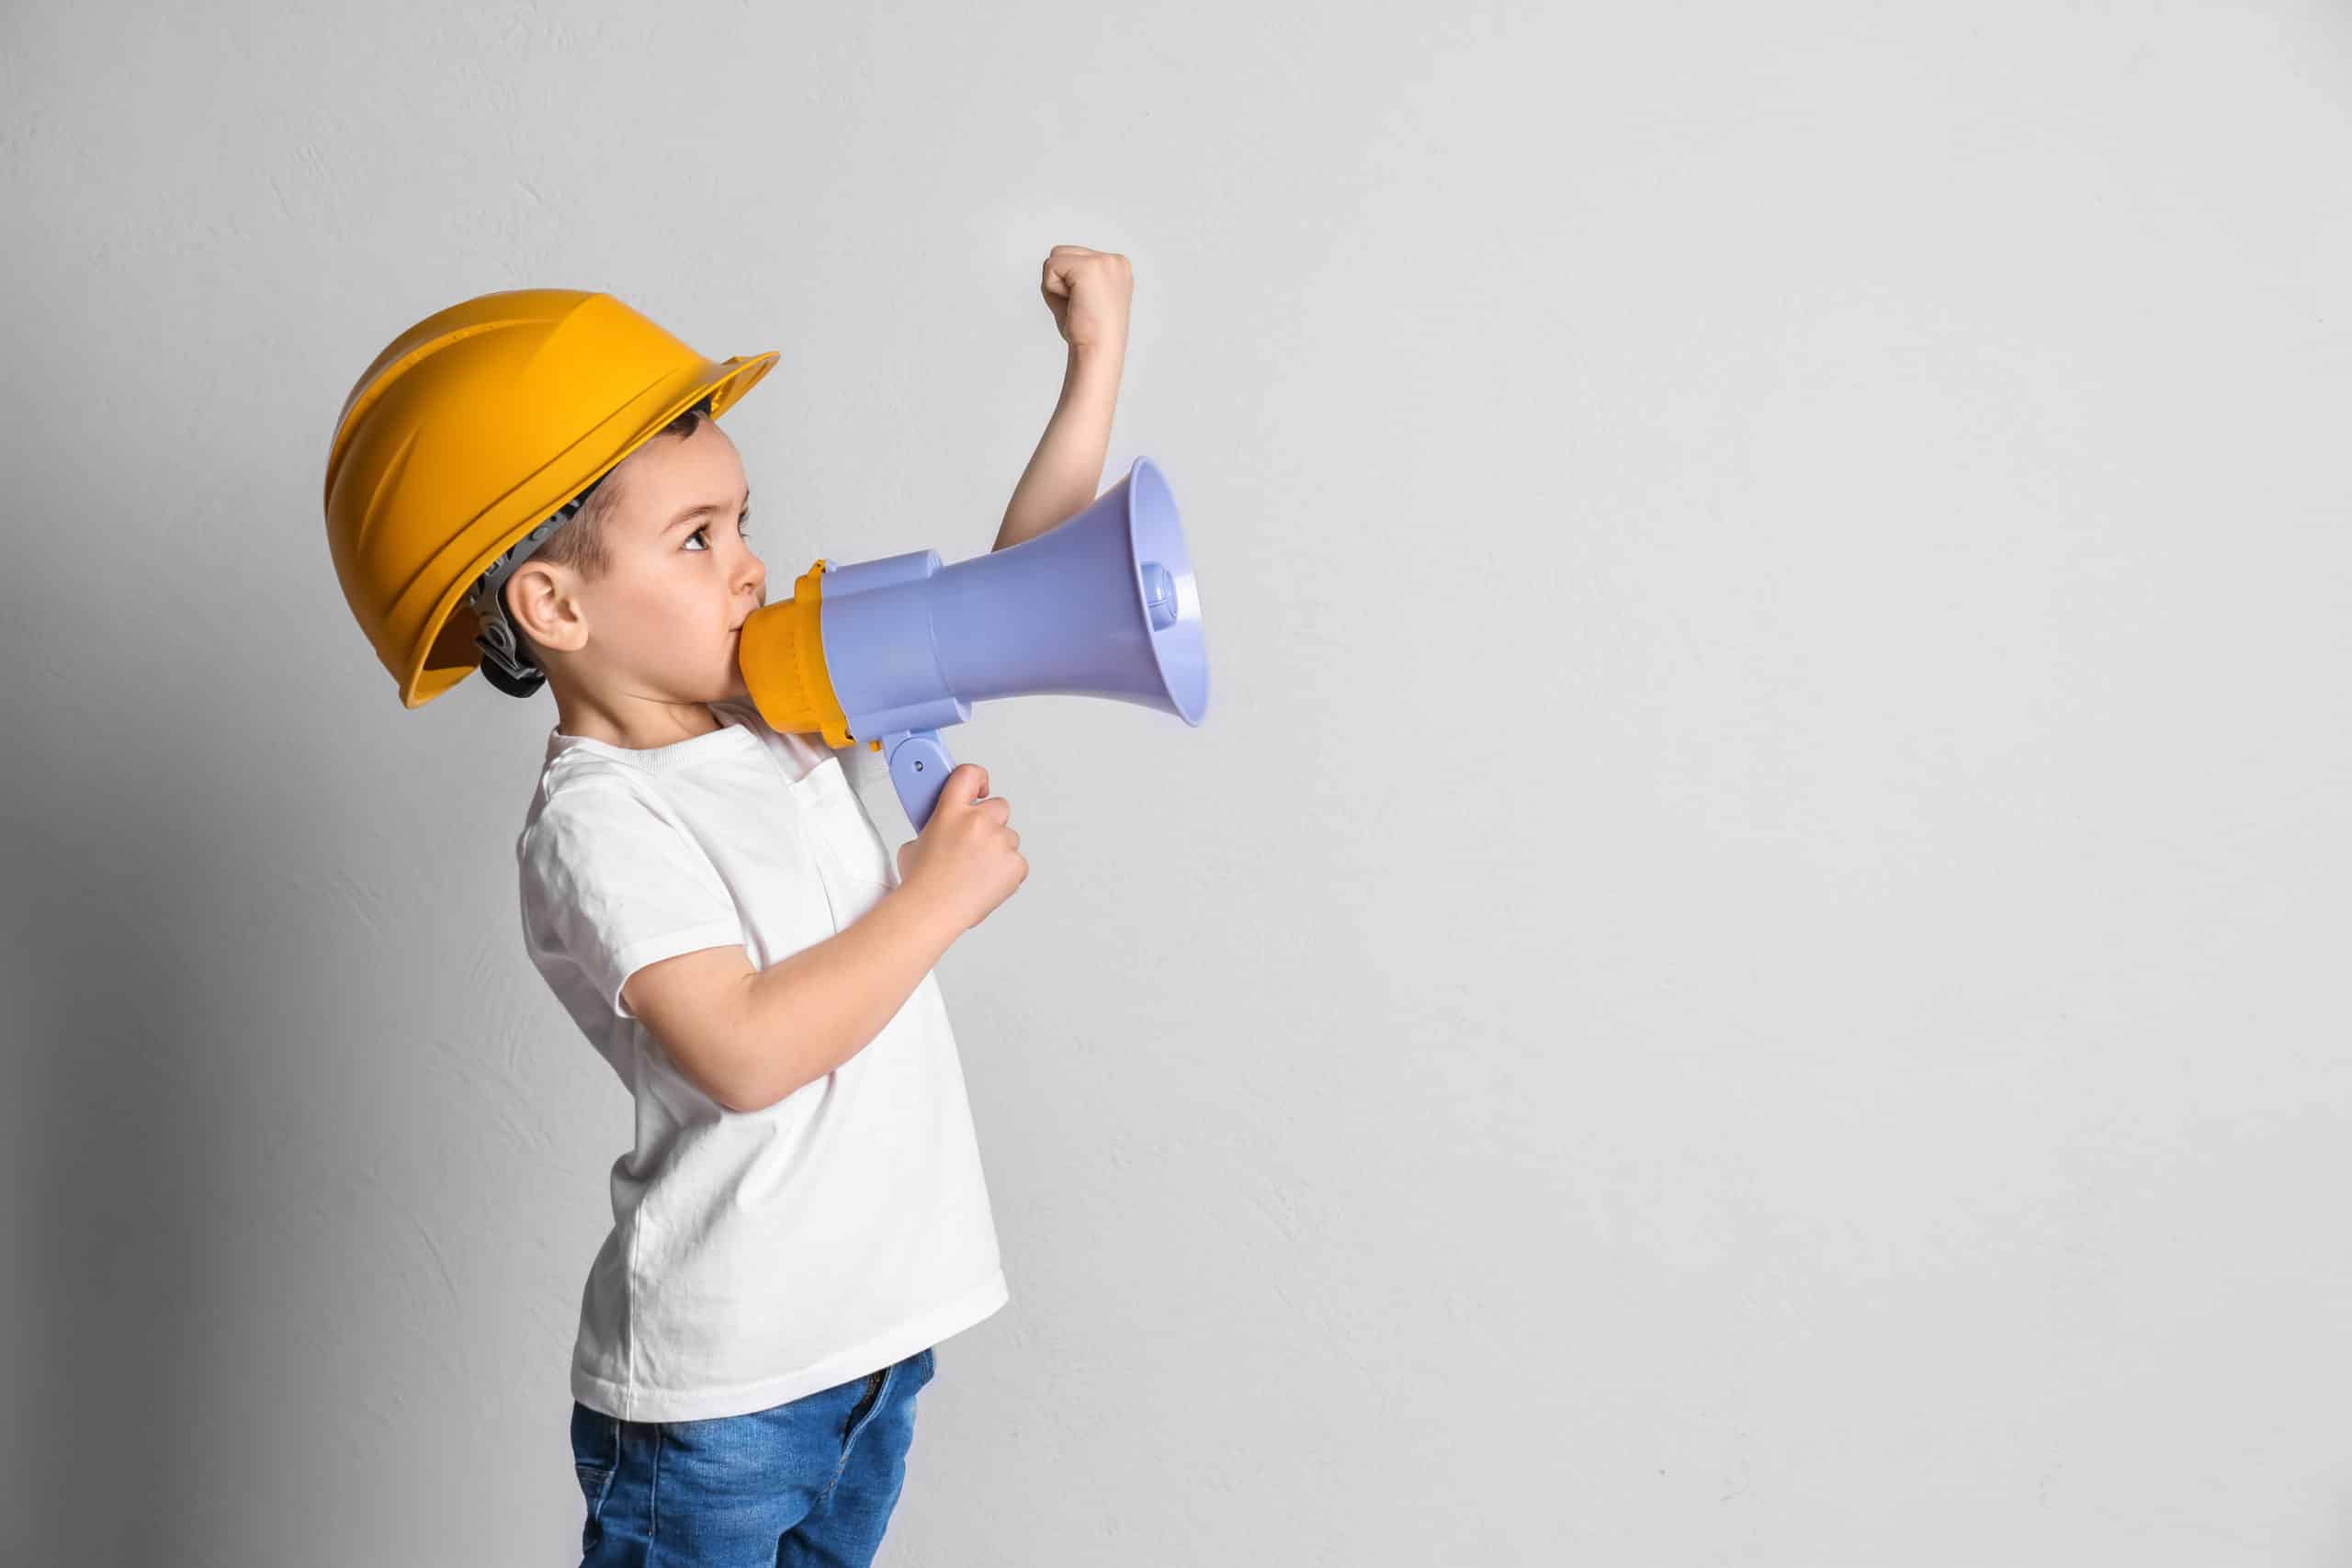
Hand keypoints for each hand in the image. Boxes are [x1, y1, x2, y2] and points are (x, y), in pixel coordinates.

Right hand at [895, 764, 1027, 932]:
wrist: (931, 910)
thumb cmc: (921, 883)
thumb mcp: (915, 844)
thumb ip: (934, 828)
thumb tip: (940, 832)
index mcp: (951, 811)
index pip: (969, 774)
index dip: (977, 778)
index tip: (979, 787)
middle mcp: (979, 822)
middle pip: (998, 806)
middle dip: (990, 821)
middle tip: (975, 841)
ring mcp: (1000, 842)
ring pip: (1010, 836)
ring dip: (998, 849)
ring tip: (976, 870)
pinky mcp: (1015, 864)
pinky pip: (1017, 862)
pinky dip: (1006, 872)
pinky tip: (986, 881)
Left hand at [1040, 246, 1132, 353]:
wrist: (1098, 352)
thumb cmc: (1089, 332)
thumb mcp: (1086, 296)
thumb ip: (1073, 276)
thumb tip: (1050, 263)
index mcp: (1117, 266)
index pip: (1074, 257)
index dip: (1069, 284)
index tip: (1086, 306)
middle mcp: (1115, 260)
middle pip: (1062, 252)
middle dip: (1061, 281)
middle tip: (1079, 307)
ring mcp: (1104, 261)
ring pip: (1055, 257)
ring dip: (1056, 284)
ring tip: (1077, 305)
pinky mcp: (1089, 267)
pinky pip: (1050, 267)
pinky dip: (1052, 289)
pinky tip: (1073, 304)